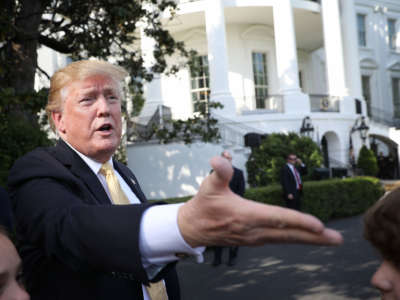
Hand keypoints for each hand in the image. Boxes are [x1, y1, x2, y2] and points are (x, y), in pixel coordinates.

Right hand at [178, 156, 342, 247]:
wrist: (193, 228)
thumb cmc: (204, 205)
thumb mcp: (209, 185)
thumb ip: (219, 171)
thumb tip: (223, 156)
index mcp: (246, 215)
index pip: (277, 218)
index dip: (298, 221)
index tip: (319, 225)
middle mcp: (254, 230)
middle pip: (289, 235)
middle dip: (315, 237)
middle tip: (337, 238)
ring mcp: (255, 238)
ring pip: (287, 240)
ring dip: (309, 240)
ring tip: (330, 239)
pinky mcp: (254, 240)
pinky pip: (280, 240)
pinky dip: (296, 239)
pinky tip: (307, 238)